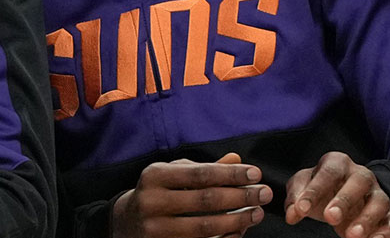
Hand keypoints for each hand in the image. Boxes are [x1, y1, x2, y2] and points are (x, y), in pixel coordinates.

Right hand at [113, 153, 271, 237]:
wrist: (125, 224)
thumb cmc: (157, 193)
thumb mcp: (174, 175)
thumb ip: (204, 168)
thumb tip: (237, 159)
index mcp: (155, 176)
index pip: (200, 173)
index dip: (230, 174)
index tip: (256, 173)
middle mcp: (151, 201)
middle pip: (205, 199)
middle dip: (240, 196)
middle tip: (264, 194)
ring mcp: (155, 229)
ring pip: (205, 227)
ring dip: (237, 220)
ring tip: (256, 213)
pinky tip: (238, 232)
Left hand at [284, 152, 389, 237]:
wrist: (344, 193)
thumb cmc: (321, 188)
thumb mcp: (303, 186)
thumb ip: (295, 198)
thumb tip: (292, 214)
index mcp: (338, 163)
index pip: (328, 173)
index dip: (314, 191)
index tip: (302, 209)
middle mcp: (361, 175)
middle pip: (358, 182)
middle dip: (344, 200)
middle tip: (330, 218)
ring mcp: (377, 194)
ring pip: (379, 201)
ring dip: (367, 219)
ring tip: (351, 236)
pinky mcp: (389, 213)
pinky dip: (387, 232)